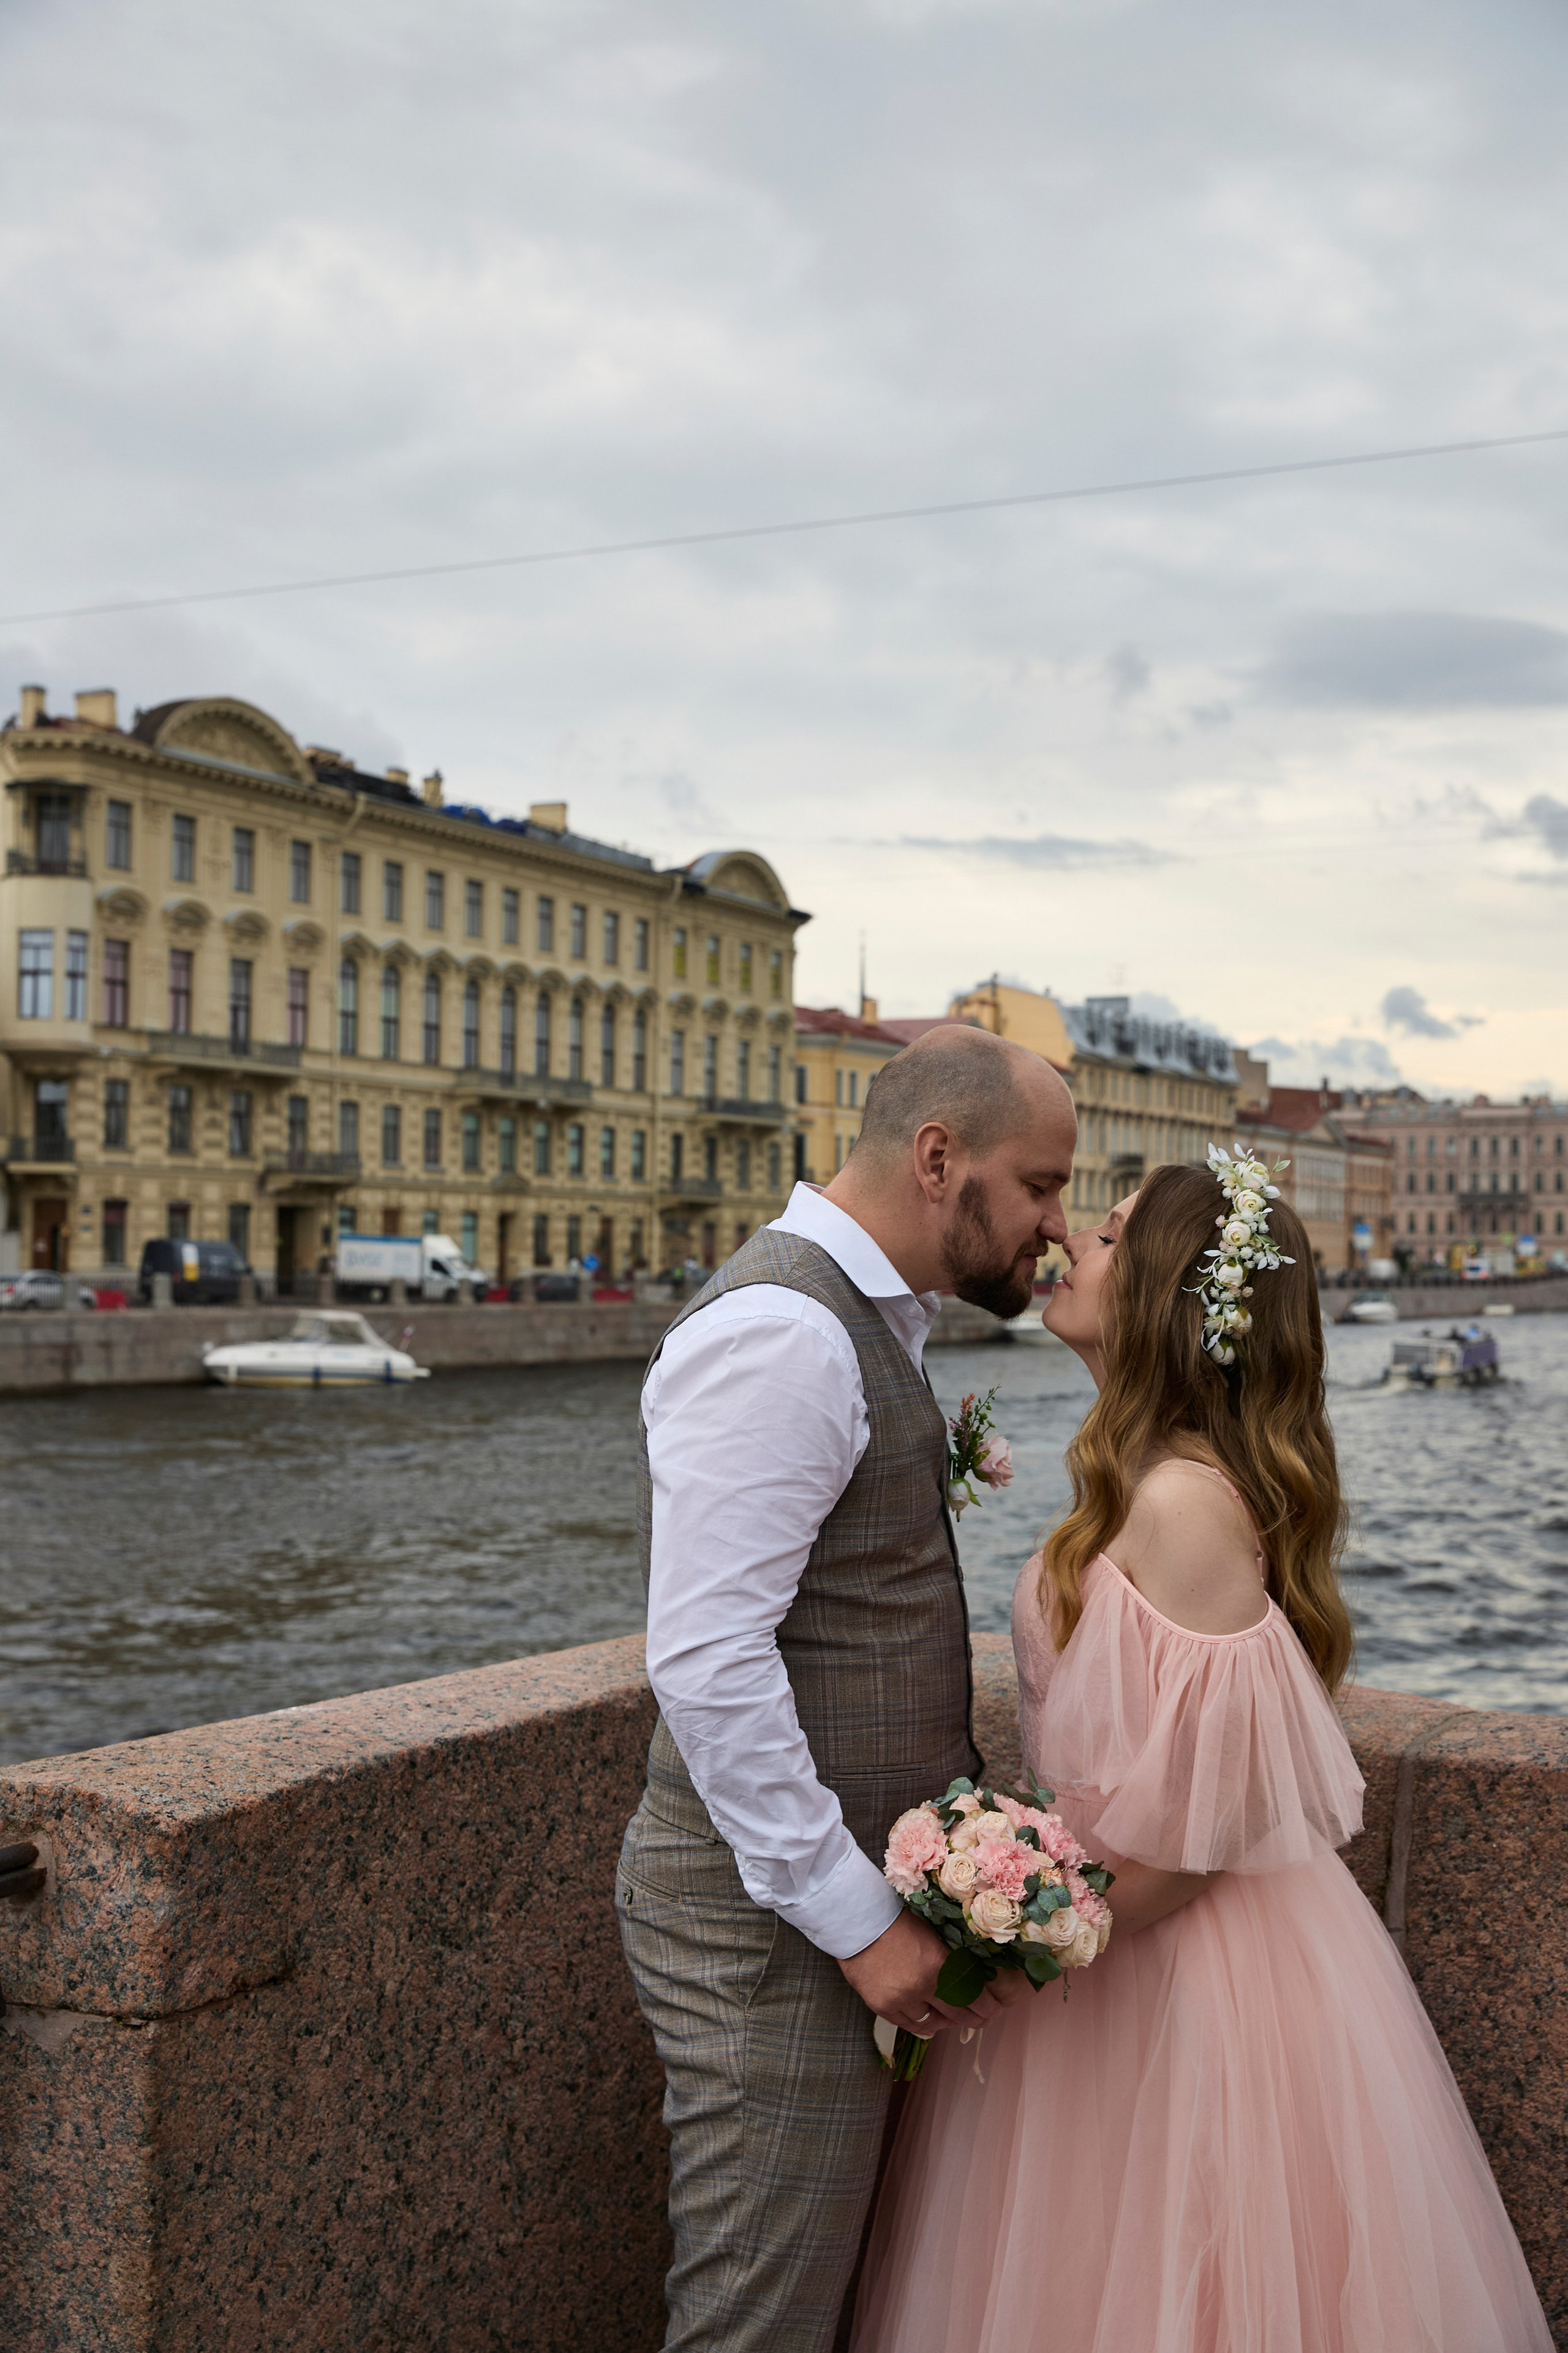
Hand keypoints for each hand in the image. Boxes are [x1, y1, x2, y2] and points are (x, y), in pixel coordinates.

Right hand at [837, 1910, 1005, 2034]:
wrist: (858, 1923)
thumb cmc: (896, 1920)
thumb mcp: (931, 1934)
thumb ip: (947, 1958)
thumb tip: (966, 1976)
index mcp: (938, 1963)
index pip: (971, 1995)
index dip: (985, 2007)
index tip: (993, 2011)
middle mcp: (922, 1986)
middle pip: (955, 2013)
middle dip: (971, 2019)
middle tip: (980, 2020)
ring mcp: (901, 2000)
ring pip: (931, 2023)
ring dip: (944, 2022)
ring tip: (949, 2018)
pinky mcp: (882, 2007)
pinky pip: (908, 2025)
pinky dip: (921, 2025)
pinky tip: (928, 2023)